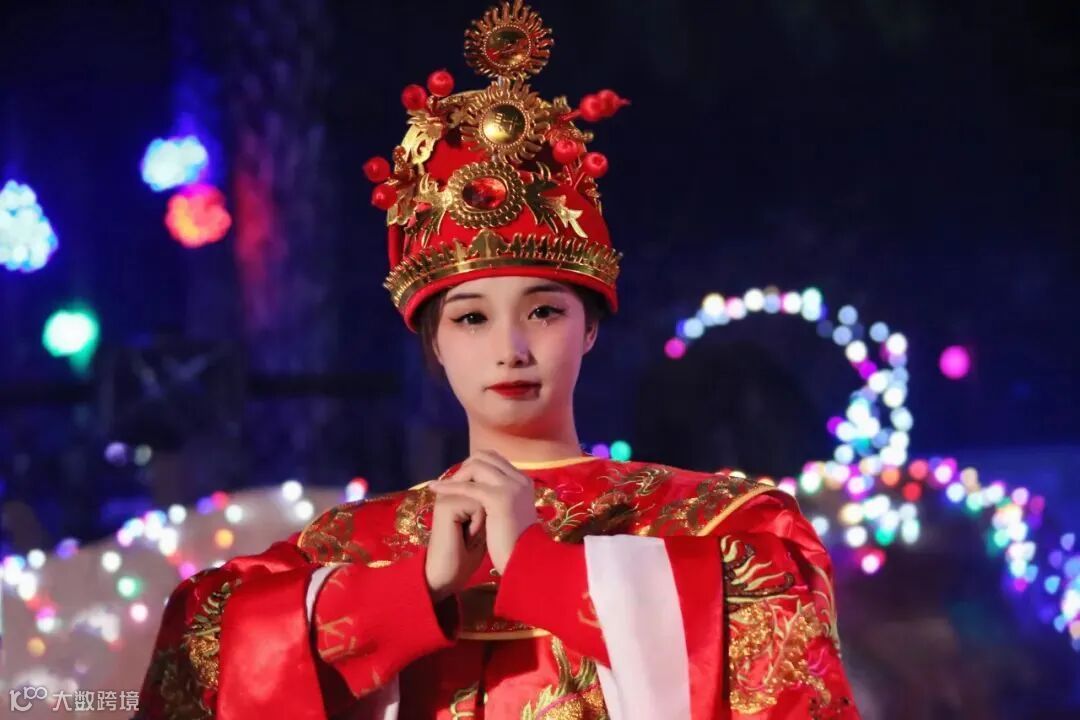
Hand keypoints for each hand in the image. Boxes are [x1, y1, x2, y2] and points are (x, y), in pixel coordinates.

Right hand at [425, 488, 486, 602]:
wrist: (446, 576)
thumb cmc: (466, 555)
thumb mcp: (481, 525)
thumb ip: (487, 504)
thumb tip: (499, 490)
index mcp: (457, 493)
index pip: (486, 486)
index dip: (489, 509)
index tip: (473, 531)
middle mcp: (450, 491)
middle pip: (486, 488)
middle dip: (486, 512)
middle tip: (470, 534)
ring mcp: (447, 496)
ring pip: (484, 496)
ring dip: (482, 520)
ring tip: (468, 536)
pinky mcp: (446, 506)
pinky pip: (478, 507)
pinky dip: (477, 526)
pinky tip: (466, 539)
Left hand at [429, 449, 538, 573]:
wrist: (525, 562)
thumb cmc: (515, 544)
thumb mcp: (509, 513)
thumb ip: (499, 498)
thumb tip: (480, 489)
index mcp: (523, 482)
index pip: (494, 459)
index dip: (473, 465)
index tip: (459, 478)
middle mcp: (519, 479)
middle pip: (485, 457)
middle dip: (464, 467)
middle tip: (449, 482)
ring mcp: (511, 487)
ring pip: (476, 466)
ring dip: (457, 476)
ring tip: (442, 488)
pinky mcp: (499, 498)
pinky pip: (469, 486)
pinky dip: (450, 486)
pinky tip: (435, 489)